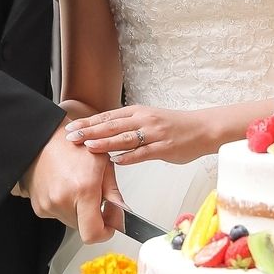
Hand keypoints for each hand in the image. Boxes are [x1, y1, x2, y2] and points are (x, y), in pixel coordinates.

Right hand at [21, 124, 120, 242]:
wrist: (41, 139)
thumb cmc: (71, 145)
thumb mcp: (101, 162)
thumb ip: (113, 191)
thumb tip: (122, 212)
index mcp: (83, 189)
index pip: (94, 233)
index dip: (105, 232)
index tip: (110, 222)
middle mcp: (63, 201)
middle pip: (85, 228)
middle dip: (94, 218)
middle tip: (95, 197)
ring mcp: (48, 206)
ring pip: (72, 222)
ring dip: (79, 211)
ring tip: (77, 187)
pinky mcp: (39, 207)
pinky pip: (59, 215)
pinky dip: (65, 206)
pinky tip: (65, 187)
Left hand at [64, 105, 217, 166]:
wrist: (202, 128)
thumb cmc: (175, 126)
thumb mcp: (149, 119)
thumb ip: (129, 125)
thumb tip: (106, 132)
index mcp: (138, 112)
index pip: (108, 116)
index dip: (88, 122)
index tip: (71, 127)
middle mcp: (144, 120)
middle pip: (112, 125)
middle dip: (90, 131)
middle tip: (71, 136)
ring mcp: (154, 134)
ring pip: (125, 138)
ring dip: (105, 142)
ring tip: (88, 146)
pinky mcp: (164, 147)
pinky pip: (143, 153)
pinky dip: (129, 157)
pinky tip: (116, 161)